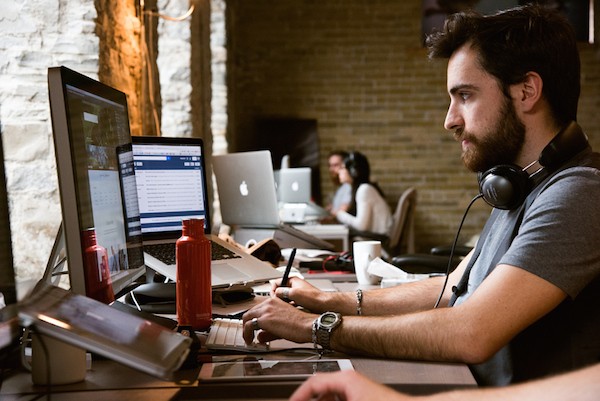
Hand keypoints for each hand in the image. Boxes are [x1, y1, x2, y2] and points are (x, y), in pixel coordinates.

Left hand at [241, 296, 315, 344]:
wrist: (308, 325)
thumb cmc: (302, 324)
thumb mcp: (283, 325)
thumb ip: (269, 331)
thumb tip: (260, 337)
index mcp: (276, 301)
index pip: (258, 309)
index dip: (254, 319)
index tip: (254, 327)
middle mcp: (269, 303)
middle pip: (250, 312)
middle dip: (247, 324)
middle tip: (248, 334)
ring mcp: (266, 310)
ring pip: (247, 318)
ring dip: (246, 330)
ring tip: (248, 339)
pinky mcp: (264, 319)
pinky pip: (249, 326)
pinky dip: (247, 334)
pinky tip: (250, 341)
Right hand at [270, 277, 327, 311]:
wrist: (323, 305)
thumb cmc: (313, 297)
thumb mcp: (293, 293)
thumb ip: (282, 292)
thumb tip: (275, 294)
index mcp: (293, 280)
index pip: (277, 282)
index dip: (273, 290)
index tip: (273, 297)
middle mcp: (294, 285)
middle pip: (280, 291)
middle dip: (278, 297)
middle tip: (278, 303)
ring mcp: (297, 293)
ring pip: (285, 298)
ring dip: (284, 303)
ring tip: (285, 308)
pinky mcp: (299, 300)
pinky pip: (290, 303)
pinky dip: (289, 306)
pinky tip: (290, 310)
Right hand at [289, 371, 410, 400]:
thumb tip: (305, 400)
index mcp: (345, 378)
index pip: (312, 382)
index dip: (298, 395)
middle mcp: (351, 379)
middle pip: (320, 388)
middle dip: (310, 399)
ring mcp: (359, 388)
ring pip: (332, 394)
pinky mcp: (366, 396)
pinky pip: (342, 398)